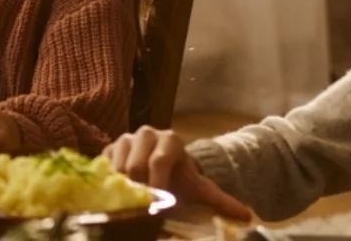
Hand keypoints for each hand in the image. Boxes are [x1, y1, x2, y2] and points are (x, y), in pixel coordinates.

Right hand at [107, 126, 253, 220]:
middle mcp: (146, 134)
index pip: (160, 161)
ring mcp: (124, 139)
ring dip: (125, 187)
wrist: (162, 169)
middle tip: (147, 204)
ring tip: (135, 199)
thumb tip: (247, 216)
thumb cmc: (180, 179)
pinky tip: (119, 192)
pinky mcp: (108, 148)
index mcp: (170, 140)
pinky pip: (104, 167)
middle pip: (135, 165)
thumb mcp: (199, 188)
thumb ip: (220, 200)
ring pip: (117, 167)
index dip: (159, 185)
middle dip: (141, 189)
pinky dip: (110, 182)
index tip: (161, 203)